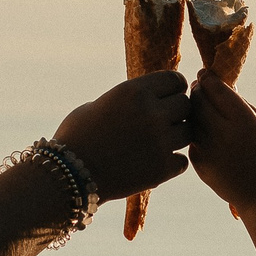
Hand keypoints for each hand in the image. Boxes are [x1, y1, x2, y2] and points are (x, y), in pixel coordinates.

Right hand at [53, 71, 191, 199]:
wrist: (67, 175)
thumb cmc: (78, 135)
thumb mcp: (103, 103)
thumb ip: (133, 98)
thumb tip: (156, 94)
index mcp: (135, 91)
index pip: (175, 80)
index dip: (172, 88)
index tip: (166, 97)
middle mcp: (152, 113)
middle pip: (186, 105)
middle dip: (175, 112)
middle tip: (160, 122)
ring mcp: (160, 142)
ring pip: (188, 132)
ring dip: (176, 136)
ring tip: (155, 142)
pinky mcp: (162, 169)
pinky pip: (182, 161)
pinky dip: (171, 162)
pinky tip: (152, 162)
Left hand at [187, 70, 255, 212]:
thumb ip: (243, 105)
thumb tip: (223, 85)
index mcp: (244, 122)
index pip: (216, 89)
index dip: (207, 78)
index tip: (205, 74)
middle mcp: (223, 135)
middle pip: (198, 101)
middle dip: (197, 91)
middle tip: (199, 87)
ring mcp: (209, 152)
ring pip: (191, 120)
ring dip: (194, 111)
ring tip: (203, 109)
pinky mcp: (200, 165)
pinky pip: (192, 140)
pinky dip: (197, 132)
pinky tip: (206, 133)